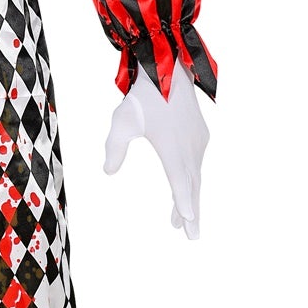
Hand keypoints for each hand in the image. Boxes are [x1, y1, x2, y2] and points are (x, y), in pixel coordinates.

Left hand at [103, 59, 210, 239]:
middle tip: (192, 237)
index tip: (189, 221)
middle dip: (191, 214)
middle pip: (191, 187)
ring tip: (183, 222)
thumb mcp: (122, 121)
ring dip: (190, 199)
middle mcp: (189, 148)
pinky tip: (186, 189)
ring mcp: (198, 143)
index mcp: (172, 148)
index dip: (183, 203)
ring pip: (195, 177)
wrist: (169, 69)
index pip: (179, 182)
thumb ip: (114, 147)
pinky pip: (196, 165)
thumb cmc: (143, 96)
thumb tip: (108, 171)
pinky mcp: (200, 136)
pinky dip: (192, 181)